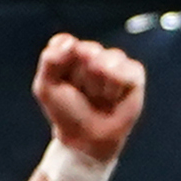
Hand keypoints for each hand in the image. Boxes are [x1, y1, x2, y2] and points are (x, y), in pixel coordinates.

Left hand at [32, 33, 145, 157]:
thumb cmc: (66, 113)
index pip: (64, 43)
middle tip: (81, 93)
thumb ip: (50, 60)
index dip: (61, 65)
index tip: (60, 83)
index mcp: (70, 53)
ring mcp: (114, 61)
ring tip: (97, 97)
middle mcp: (93, 53)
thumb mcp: (46, 87)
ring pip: (106, 61)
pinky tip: (112, 98)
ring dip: (97, 85)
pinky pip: (124, 71)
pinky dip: (115, 88)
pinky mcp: (134, 73)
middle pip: (86, 50)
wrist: (87, 138)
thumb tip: (71, 42)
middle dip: (80, 77)